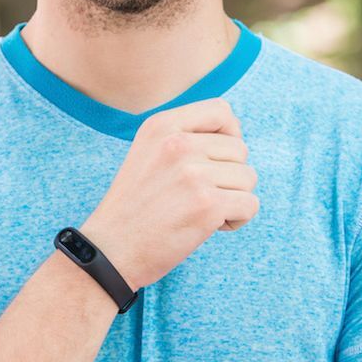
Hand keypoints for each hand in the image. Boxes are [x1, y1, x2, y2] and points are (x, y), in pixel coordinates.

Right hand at [82, 96, 257, 289]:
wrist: (111, 250)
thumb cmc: (135, 206)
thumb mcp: (148, 152)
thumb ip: (185, 136)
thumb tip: (235, 135)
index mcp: (162, 125)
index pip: (222, 111)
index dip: (229, 135)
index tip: (216, 160)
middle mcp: (178, 144)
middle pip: (240, 149)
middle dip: (229, 175)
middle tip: (200, 196)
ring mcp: (194, 174)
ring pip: (248, 178)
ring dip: (233, 198)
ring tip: (201, 211)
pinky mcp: (208, 206)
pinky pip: (250, 205)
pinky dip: (237, 219)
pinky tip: (210, 226)